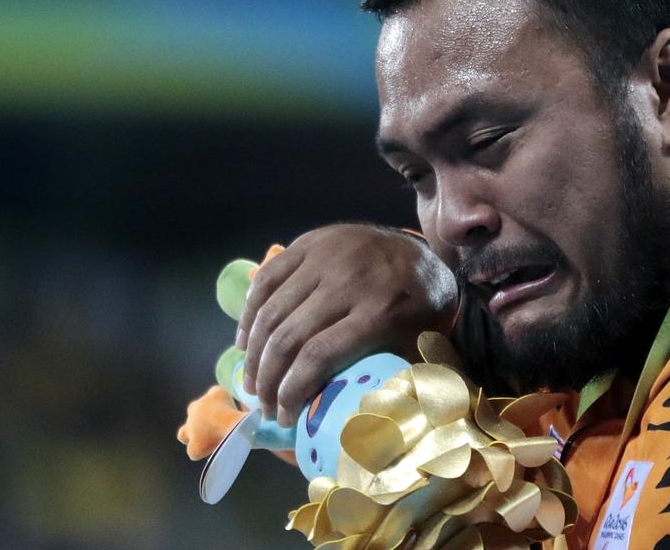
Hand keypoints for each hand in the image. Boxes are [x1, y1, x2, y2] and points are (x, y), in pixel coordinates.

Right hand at [236, 223, 456, 426]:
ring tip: (251, 383)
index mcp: (380, 311)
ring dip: (252, 353)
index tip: (283, 417)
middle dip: (267, 380)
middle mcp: (350, 280)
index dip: (292, 392)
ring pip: (271, 311)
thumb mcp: (415, 349)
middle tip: (263, 406)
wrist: (426, 257)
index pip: (317, 357)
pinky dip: (248, 313)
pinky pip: (266, 278)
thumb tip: (352, 428)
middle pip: (288, 337)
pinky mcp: (311, 241)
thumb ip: (386, 380)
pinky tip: (243, 342)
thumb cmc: (421, 314)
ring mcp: (327, 256)